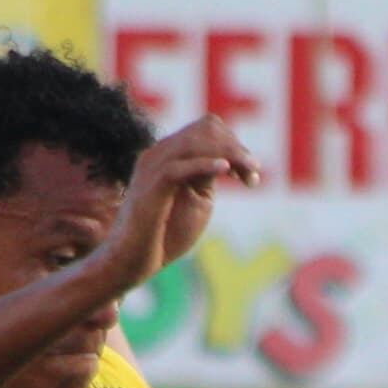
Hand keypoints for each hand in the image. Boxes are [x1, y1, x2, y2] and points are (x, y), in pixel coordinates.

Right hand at [101, 116, 260, 290]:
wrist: (133, 259)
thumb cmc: (165, 235)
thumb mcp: (196, 200)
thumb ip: (207, 177)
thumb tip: (227, 160)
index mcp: (169, 154)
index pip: (207, 129)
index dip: (234, 145)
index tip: (250, 173)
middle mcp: (160, 153)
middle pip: (206, 129)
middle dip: (237, 148)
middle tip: (254, 173)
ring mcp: (153, 167)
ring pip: (196, 142)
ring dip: (230, 155)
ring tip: (250, 173)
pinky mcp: (151, 186)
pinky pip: (180, 167)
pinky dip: (206, 165)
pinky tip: (226, 170)